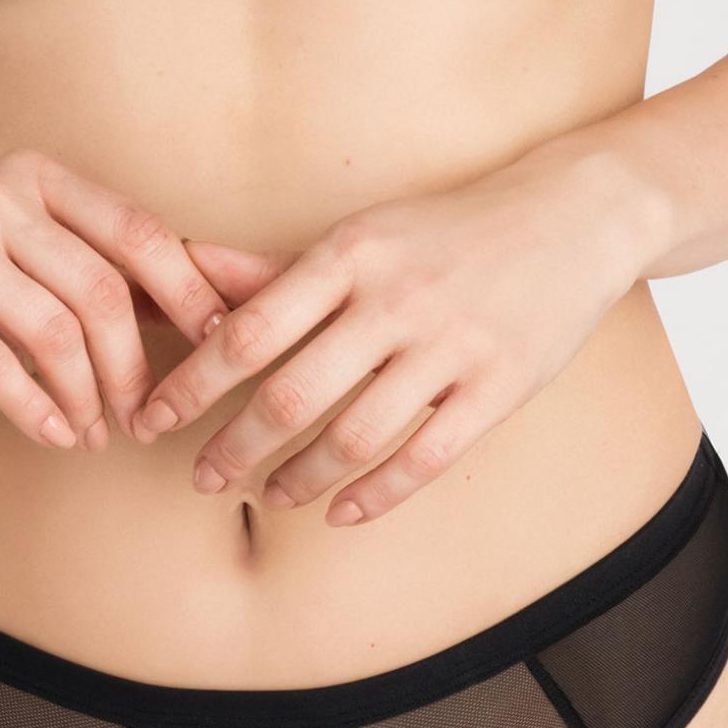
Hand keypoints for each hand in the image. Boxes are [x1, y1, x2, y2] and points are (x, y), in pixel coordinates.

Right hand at [0, 146, 229, 449]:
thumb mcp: (58, 301)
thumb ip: (131, 295)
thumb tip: (240, 306)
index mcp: (39, 177)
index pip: (138, 232)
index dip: (188, 296)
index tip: (218, 355)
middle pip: (100, 289)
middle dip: (133, 370)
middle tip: (143, 424)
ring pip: (54, 330)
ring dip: (87, 398)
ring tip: (94, 436)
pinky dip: (37, 410)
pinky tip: (57, 437)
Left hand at [133, 146, 646, 524]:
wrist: (578, 214)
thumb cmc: (447, 231)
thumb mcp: (361, 236)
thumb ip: (273, 270)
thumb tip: (183, 268)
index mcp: (350, 253)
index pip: (249, 331)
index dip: (190, 385)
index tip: (149, 419)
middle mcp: (396, 299)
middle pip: (291, 395)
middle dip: (234, 447)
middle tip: (202, 479)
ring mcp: (451, 346)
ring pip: (353, 437)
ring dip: (298, 480)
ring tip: (269, 497)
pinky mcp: (498, 388)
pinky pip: (422, 459)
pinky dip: (372, 496)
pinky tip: (338, 513)